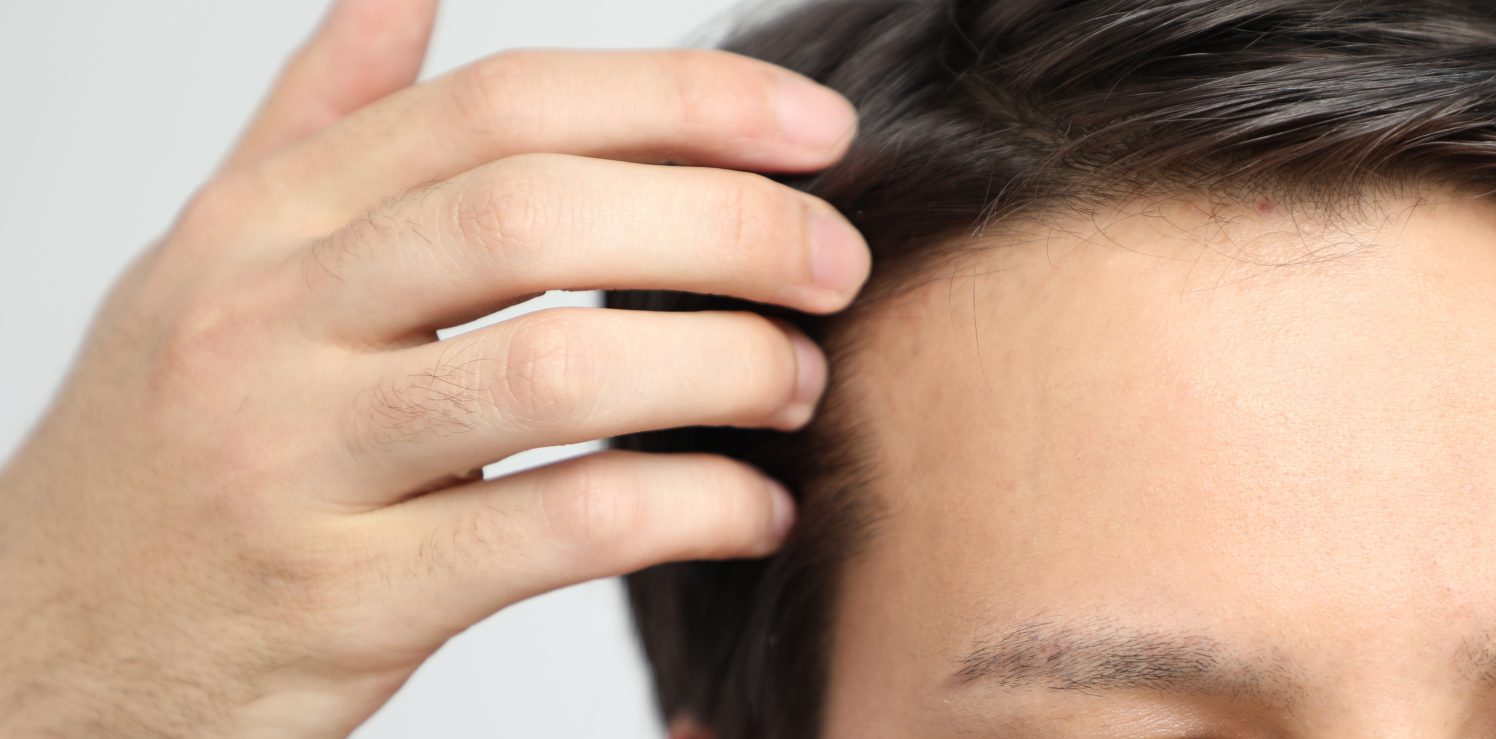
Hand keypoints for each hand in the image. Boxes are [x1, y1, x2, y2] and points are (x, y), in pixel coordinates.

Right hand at [0, 1, 865, 735]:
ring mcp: (299, 465)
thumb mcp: (208, 269)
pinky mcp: (345, 603)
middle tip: (835, 261)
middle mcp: (268, 324)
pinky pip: (556, 531)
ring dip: (718, 364)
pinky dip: (687, 508)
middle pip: (532, 215)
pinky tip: (750, 509)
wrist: (33, 659)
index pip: (499, 110)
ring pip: (554, 369)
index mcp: (262, 227)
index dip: (678, 101)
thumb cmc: (155, 456)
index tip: (811, 131)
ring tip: (795, 381)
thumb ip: (315, 128)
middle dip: (721, 224)